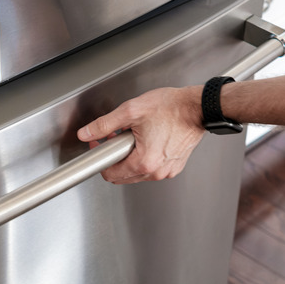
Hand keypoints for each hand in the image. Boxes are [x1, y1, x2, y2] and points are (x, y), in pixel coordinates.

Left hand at [77, 86, 204, 183]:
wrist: (197, 107)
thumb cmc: (171, 108)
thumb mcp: (131, 111)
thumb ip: (104, 124)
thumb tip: (86, 133)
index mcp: (144, 162)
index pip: (110, 174)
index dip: (101, 157)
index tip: (101, 144)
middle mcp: (156, 172)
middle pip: (123, 176)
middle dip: (116, 157)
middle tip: (117, 136)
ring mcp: (167, 171)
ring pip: (138, 173)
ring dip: (131, 157)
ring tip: (136, 135)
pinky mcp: (175, 166)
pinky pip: (153, 168)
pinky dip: (146, 157)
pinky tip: (149, 139)